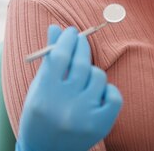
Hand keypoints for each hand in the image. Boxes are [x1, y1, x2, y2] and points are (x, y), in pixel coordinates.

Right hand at [17, 25, 122, 150]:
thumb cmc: (40, 114)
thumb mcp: (39, 87)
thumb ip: (49, 58)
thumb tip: (56, 27)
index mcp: (45, 94)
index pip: (60, 56)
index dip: (67, 39)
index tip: (70, 31)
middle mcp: (65, 106)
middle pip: (80, 63)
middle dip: (81, 46)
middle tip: (80, 40)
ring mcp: (85, 116)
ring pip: (98, 76)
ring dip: (92, 71)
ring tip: (83, 77)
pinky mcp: (100, 125)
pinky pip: (114, 95)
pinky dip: (108, 90)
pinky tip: (97, 93)